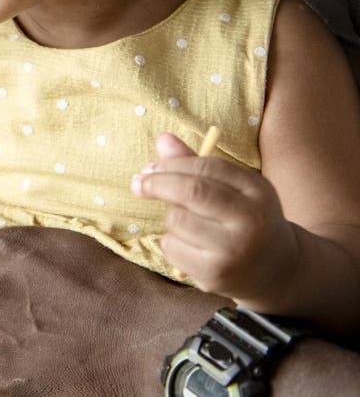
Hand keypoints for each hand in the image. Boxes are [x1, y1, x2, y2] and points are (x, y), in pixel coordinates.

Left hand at [0, 226, 226, 396]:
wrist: (152, 344)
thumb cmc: (117, 292)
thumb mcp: (63, 248)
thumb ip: (14, 255)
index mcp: (4, 251)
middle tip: (2, 327)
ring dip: (1, 352)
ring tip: (47, 351)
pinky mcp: (5, 383)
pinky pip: (0, 382)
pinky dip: (19, 381)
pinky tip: (53, 372)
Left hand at [132, 132, 297, 306]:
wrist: (275, 270)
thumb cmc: (244, 218)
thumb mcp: (232, 188)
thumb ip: (197, 164)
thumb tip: (163, 139)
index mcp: (258, 191)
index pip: (207, 166)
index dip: (172, 163)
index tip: (149, 167)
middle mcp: (252, 220)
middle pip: (192, 191)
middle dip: (157, 183)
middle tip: (138, 183)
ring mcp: (235, 250)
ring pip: (178, 221)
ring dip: (172, 219)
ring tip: (190, 226)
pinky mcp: (216, 275)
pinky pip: (172, 248)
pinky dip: (172, 244)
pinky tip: (192, 248)